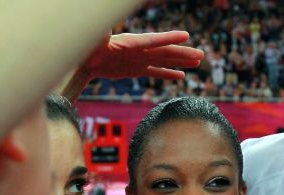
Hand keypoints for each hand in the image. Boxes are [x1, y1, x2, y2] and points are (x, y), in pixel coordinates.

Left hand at [81, 31, 203, 80]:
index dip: (169, 38)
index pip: (153, 40)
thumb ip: (101, 34)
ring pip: (165, 61)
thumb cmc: (88, 46)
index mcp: (131, 43)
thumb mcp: (95, 38)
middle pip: (165, 52)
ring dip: (181, 62)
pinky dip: (168, 74)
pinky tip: (181, 76)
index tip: (186, 36)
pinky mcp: (136, 69)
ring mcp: (140, 60)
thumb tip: (102, 29)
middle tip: (201, 55)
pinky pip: (156, 72)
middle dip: (183, 53)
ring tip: (197, 62)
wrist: (82, 57)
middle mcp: (139, 50)